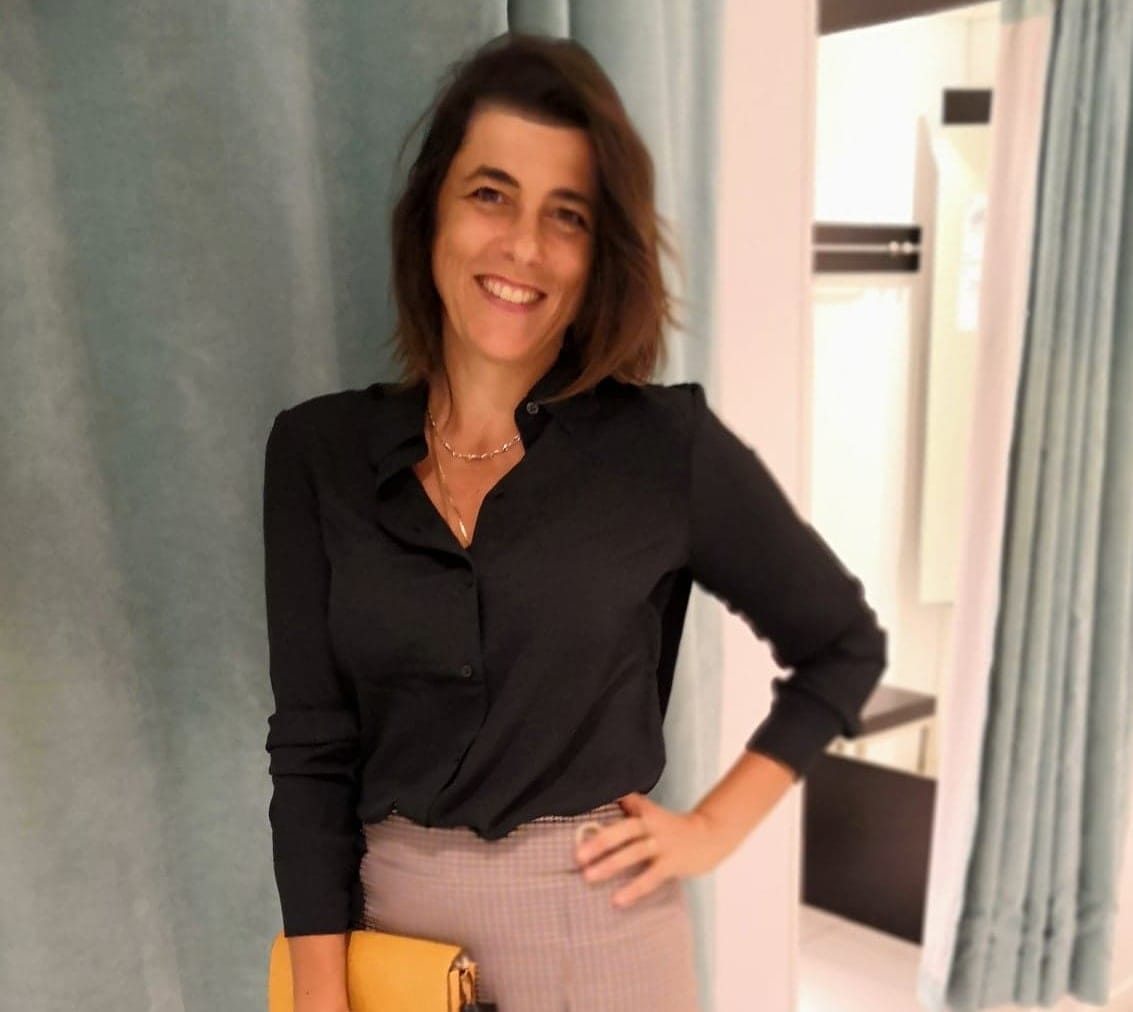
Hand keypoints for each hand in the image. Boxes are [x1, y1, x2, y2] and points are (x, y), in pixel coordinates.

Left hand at [572, 792, 733, 908]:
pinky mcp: (672, 863)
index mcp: (645, 812)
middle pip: (624, 830)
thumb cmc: (673, 827)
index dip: (603, 806)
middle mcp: (651, 825)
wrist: (711, 835)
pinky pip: (650, 877)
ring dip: (610, 865)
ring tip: (588, 876)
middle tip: (578, 856)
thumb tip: (607, 802)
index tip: (579, 811)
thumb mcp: (652, 812)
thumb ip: (631, 808)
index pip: (623, 804)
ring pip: (633, 853)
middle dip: (599, 842)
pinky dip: (633, 889)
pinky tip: (617, 900)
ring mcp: (662, 844)